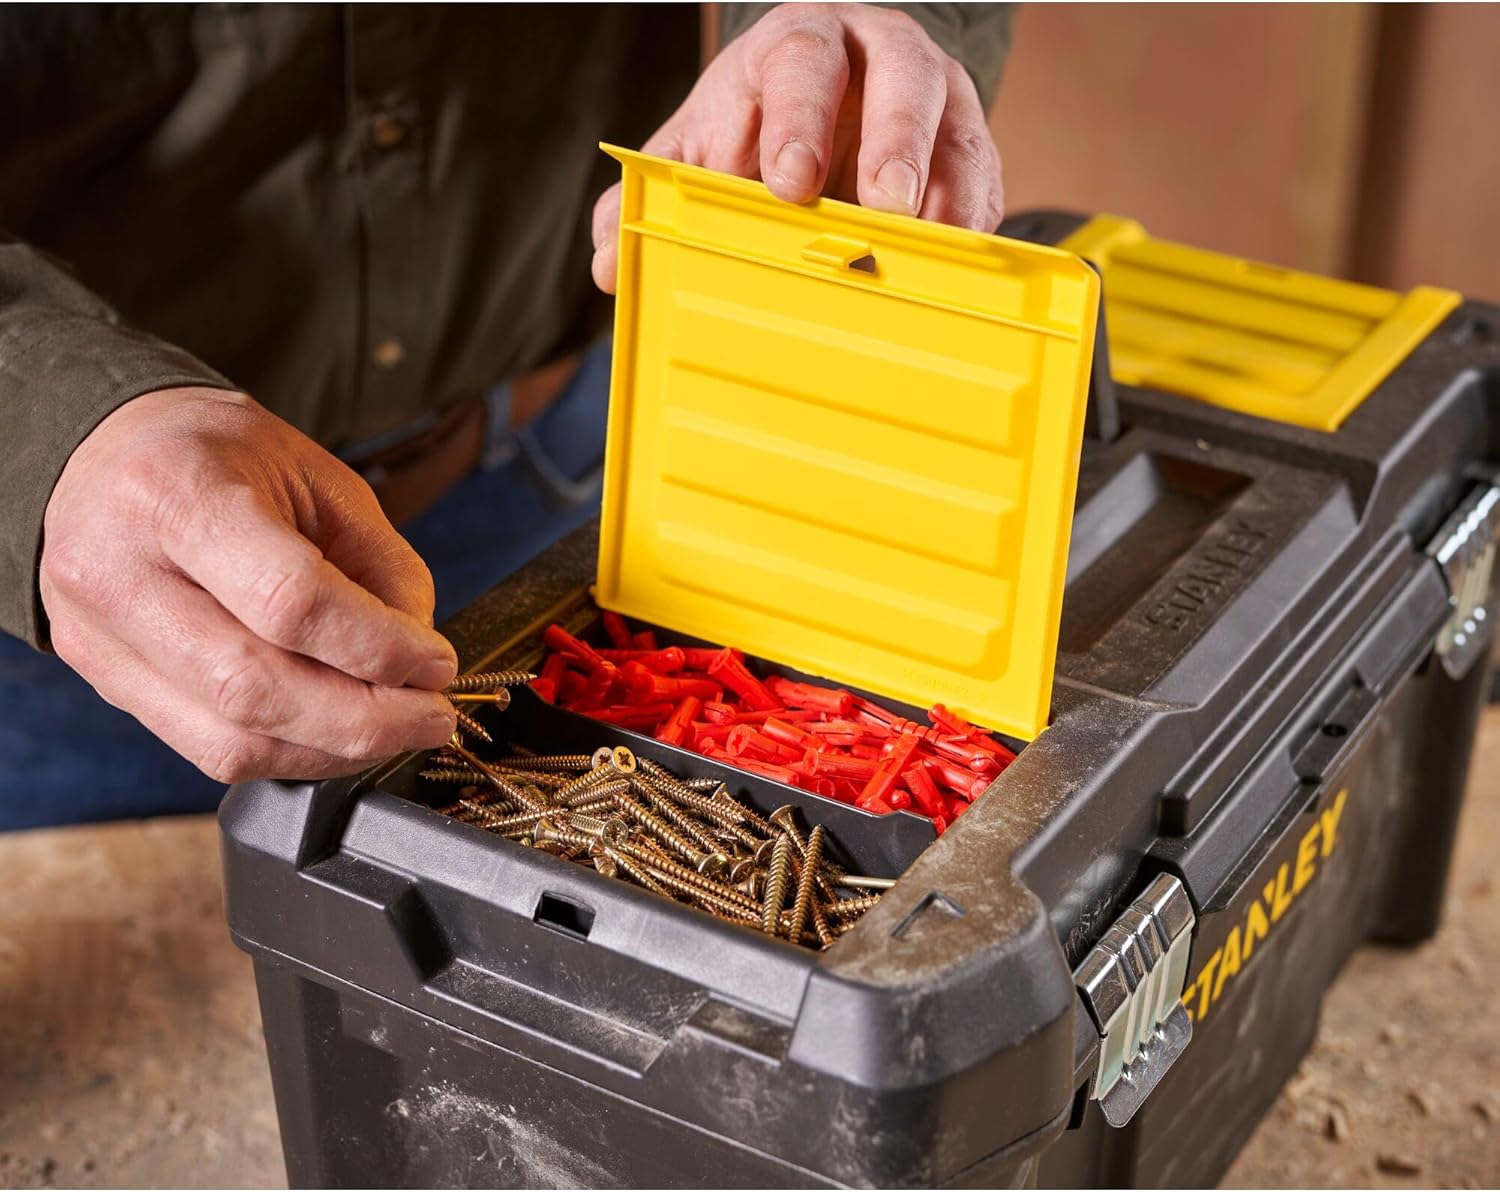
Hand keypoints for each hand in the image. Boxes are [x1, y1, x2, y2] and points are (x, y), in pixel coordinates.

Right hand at [41, 388, 458, 782]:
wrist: (104, 454)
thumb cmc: (220, 457)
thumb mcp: (320, 478)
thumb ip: (382, 569)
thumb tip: (420, 664)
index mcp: (175, 494)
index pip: (290, 601)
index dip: (379, 647)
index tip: (437, 662)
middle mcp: (116, 572)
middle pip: (255, 689)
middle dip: (366, 719)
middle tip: (431, 716)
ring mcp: (97, 638)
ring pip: (231, 739)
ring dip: (334, 750)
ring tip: (395, 729)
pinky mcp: (104, 682)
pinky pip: (210, 749)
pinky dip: (291, 754)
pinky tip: (337, 734)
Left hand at [593, 2, 1003, 291]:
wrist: (826, 104)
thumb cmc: (758, 125)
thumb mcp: (700, 146)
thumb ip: (657, 191)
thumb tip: (609, 260)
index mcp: (800, 44)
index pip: (803, 61)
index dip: (798, 117)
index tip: (787, 180)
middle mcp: (877, 54)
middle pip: (901, 76)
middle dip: (892, 142)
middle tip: (882, 206)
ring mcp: (935, 97)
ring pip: (955, 126)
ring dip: (946, 190)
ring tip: (931, 247)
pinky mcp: (969, 147)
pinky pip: (983, 178)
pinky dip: (973, 222)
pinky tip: (959, 264)